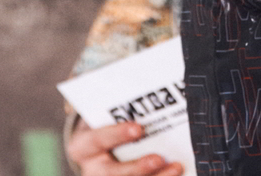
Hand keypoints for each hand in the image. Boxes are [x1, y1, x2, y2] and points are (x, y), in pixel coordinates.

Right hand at [65, 120, 181, 175]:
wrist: (98, 147)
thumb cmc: (106, 125)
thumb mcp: (105, 118)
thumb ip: (121, 110)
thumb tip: (153, 93)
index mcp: (83, 147)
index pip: (96, 140)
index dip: (116, 135)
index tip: (138, 128)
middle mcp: (92, 169)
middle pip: (112, 174)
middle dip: (137, 168)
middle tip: (158, 158)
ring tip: (176, 168)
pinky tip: (177, 173)